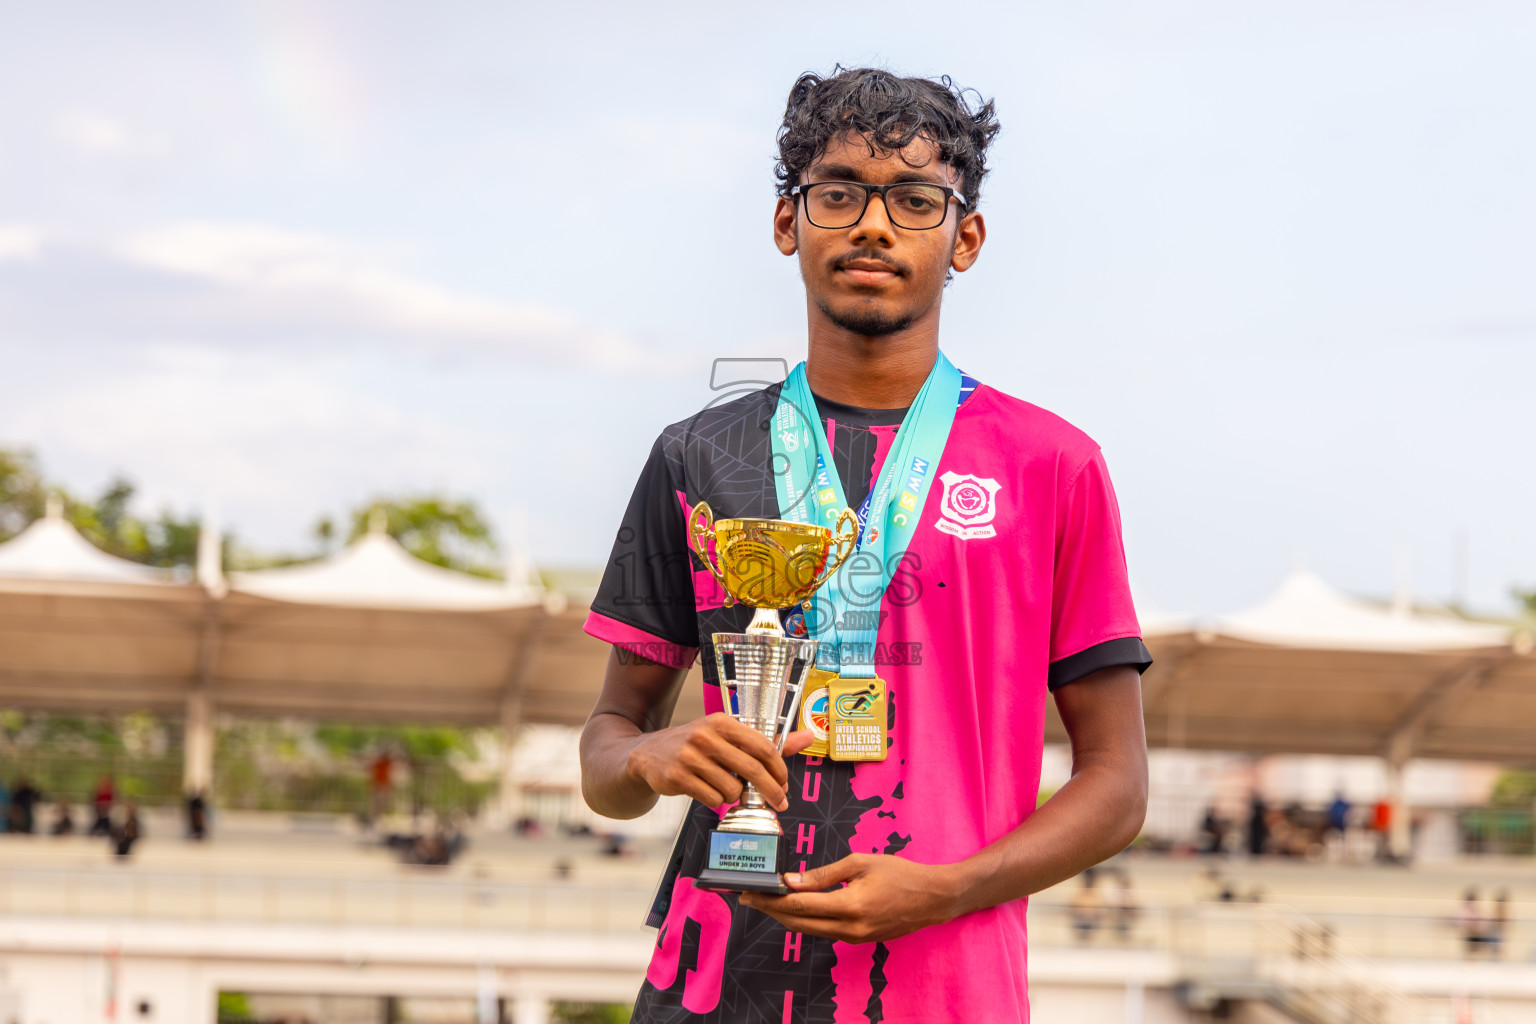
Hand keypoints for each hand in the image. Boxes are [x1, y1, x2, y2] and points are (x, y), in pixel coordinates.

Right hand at [626, 713, 812, 810]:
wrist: (647, 755)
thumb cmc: (696, 747)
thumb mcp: (728, 737)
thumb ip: (766, 742)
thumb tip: (808, 737)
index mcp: (723, 722)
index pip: (763, 747)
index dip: (779, 770)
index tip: (784, 784)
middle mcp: (706, 735)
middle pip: (752, 770)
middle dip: (770, 791)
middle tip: (778, 803)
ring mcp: (690, 756)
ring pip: (732, 789)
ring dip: (734, 796)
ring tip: (723, 787)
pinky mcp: (678, 776)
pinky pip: (712, 799)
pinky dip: (716, 801)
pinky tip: (707, 791)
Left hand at [739, 854, 964, 942]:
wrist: (933, 898)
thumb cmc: (900, 874)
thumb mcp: (861, 863)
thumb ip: (824, 874)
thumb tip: (792, 880)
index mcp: (851, 907)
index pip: (800, 907)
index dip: (772, 901)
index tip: (751, 893)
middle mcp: (851, 929)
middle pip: (799, 924)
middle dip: (772, 911)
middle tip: (750, 897)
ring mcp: (855, 939)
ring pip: (810, 931)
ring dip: (786, 917)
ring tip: (767, 901)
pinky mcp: (859, 940)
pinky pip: (824, 932)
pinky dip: (806, 921)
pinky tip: (796, 908)